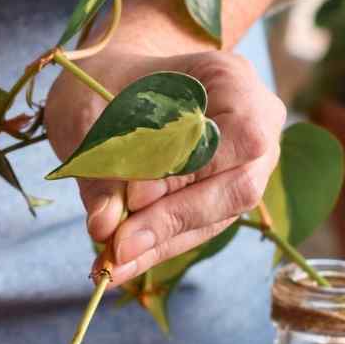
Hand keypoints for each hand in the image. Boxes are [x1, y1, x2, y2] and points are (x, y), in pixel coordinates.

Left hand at [44, 47, 284, 285]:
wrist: (112, 84)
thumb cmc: (102, 83)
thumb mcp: (89, 112)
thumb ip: (101, 166)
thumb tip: (105, 226)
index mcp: (231, 79)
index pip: (239, 135)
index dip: (192, 170)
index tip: (135, 197)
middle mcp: (256, 123)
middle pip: (238, 185)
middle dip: (174, 218)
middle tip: (117, 245)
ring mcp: (246, 164)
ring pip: (218, 216)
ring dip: (161, 242)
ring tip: (110, 264)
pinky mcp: (222, 197)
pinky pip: (196, 229)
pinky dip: (155, 247)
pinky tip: (118, 264)